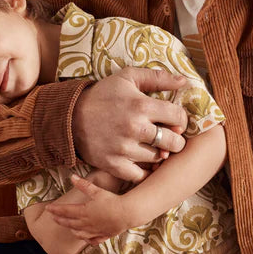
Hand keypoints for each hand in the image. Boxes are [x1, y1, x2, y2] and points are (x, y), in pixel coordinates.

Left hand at [47, 174, 129, 244]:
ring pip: (78, 233)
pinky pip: (91, 239)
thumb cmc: (112, 201)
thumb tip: (72, 177)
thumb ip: (83, 184)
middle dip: (60, 219)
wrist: (126, 213)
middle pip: (69, 222)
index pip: (65, 211)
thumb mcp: (97, 191)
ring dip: (71, 229)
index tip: (48, 208)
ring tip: (68, 227)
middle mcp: (86, 223)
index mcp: (83, 212)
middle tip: (53, 217)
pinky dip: (86, 238)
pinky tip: (85, 237)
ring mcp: (94, 231)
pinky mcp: (102, 235)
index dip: (55, 209)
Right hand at [72, 67, 187, 181]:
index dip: (181, 119)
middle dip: (175, 139)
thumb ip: (157, 77)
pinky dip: (143, 171)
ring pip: (158, 159)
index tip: (174, 120)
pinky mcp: (114, 165)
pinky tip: (141, 160)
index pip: (179, 117)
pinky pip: (140, 175)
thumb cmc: (102, 95)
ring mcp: (124, 149)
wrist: (69, 116)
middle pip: (174, 142)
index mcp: (141, 105)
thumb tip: (183, 81)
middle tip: (168, 136)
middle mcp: (135, 128)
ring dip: (158, 154)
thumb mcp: (127, 78)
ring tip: (152, 146)